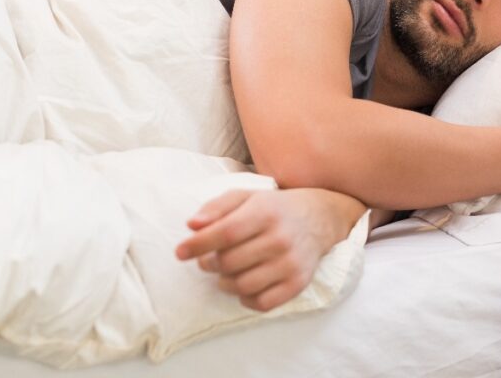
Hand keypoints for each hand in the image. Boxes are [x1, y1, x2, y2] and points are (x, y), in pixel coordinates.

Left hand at [174, 188, 345, 311]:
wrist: (320, 218)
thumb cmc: (274, 207)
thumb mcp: (247, 197)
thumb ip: (217, 207)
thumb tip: (192, 226)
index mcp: (266, 212)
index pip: (225, 233)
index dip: (197, 245)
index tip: (180, 252)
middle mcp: (280, 238)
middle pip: (229, 262)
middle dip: (210, 263)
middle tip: (209, 259)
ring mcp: (290, 263)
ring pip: (242, 285)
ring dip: (224, 282)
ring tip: (226, 271)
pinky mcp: (297, 283)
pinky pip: (262, 303)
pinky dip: (246, 298)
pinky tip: (245, 284)